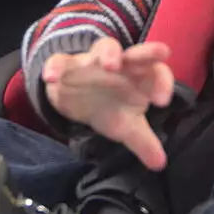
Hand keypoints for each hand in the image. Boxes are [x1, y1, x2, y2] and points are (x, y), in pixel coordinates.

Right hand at [43, 38, 174, 169]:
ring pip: (103, 48)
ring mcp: (93, 62)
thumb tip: (160, 164)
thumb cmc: (107, 105)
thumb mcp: (125, 126)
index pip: (157, 74)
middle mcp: (121, 66)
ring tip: (110, 65)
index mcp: (138, 78)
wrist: (73, 94)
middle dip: (148, 52)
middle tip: (162, 52)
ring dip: (108, 54)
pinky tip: (51, 77)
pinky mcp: (67, 65)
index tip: (162, 101)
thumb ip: (144, 143)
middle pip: (137, 54)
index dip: (163, 83)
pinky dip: (55, 67)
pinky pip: (60, 61)